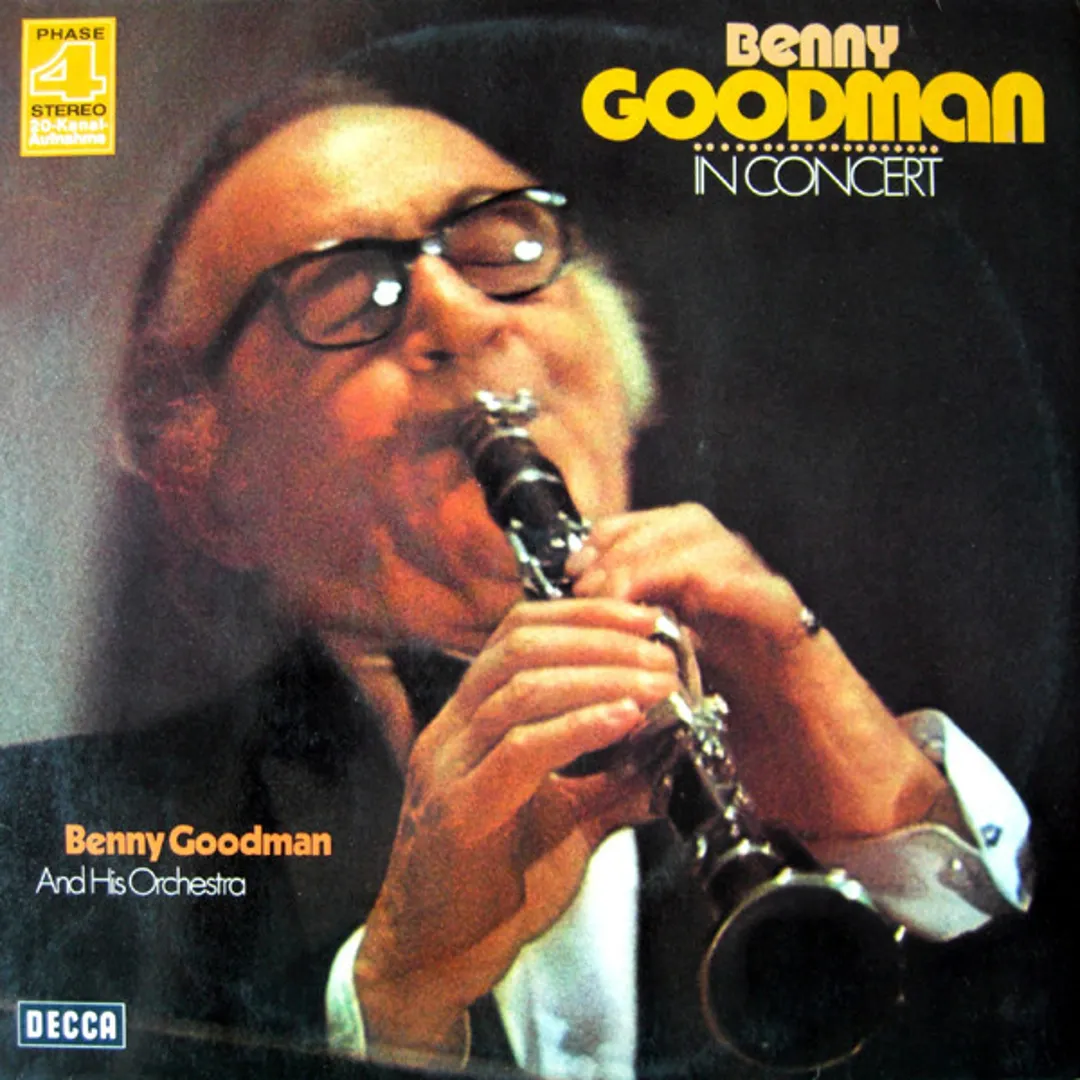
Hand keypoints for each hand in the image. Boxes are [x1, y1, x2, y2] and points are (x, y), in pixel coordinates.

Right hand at [353, 599, 679, 1061]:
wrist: (436, 958)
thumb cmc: (488, 885)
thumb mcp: (561, 819)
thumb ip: (608, 783)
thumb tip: (668, 756)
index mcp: (467, 722)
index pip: (516, 633)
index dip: (582, 615)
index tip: (642, 621)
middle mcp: (451, 733)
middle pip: (519, 648)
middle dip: (599, 639)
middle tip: (659, 654)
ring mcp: (448, 769)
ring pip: (520, 690)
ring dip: (599, 677)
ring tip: (654, 684)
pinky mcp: (459, 815)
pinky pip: (521, 751)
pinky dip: (580, 727)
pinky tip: (624, 719)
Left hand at [566, 504, 946, 840]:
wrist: (846, 797)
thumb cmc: (764, 762)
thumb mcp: (682, 716)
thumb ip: (641, 685)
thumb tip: (578, 678)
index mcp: (708, 609)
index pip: (658, 537)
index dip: (612, 540)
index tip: (572, 570)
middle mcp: (740, 599)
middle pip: (688, 526)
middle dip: (628, 541)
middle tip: (589, 580)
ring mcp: (771, 616)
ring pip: (722, 548)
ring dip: (661, 560)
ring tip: (622, 594)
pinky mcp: (805, 645)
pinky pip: (769, 599)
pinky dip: (729, 590)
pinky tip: (692, 598)